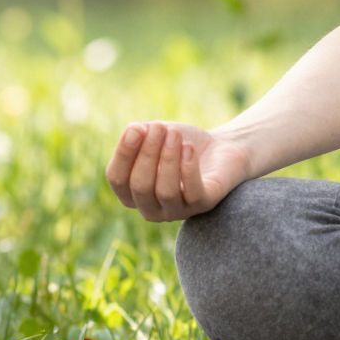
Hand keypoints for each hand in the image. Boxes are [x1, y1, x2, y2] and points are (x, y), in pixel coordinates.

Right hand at [104, 121, 251, 221]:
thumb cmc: (182, 143)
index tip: (136, 128)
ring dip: (169, 159)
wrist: (222, 147)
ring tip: (176, 135)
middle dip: (148, 154)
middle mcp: (150, 209)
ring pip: (166, 191)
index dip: (124, 154)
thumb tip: (133, 130)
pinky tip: (189, 148)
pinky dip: (189, 169)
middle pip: (140, 186)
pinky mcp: (203, 205)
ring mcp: (177, 211)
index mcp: (131, 193)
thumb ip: (140, 134)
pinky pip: (192, 193)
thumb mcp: (157, 134)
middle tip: (160, 128)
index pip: (117, 179)